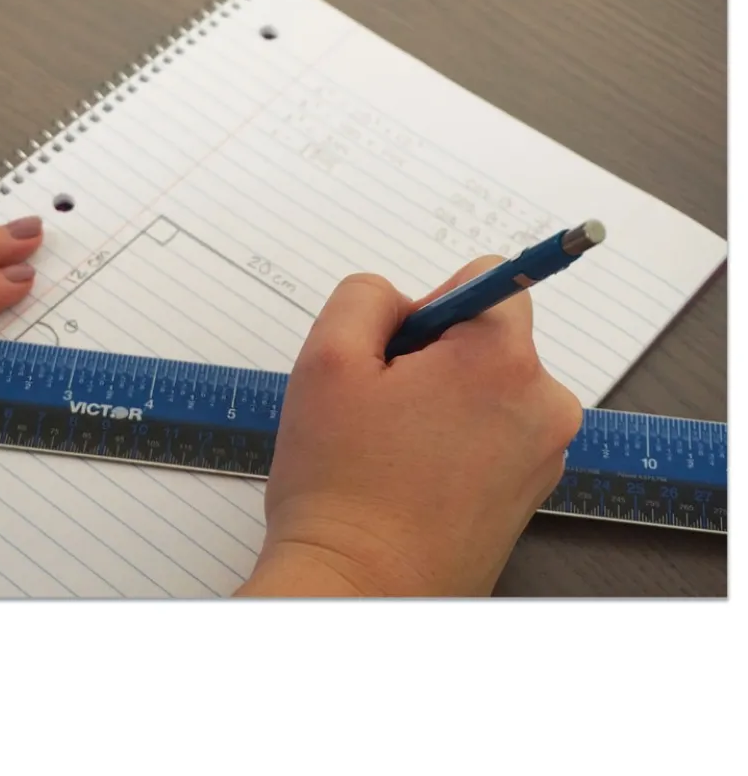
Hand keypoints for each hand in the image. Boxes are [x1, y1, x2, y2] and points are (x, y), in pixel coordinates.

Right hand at [237, 258, 582, 597]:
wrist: (359, 592)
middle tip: (382, 407)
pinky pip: (494, 434)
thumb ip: (365, 296)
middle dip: (433, 356)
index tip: (400, 352)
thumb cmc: (341, 486)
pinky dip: (455, 440)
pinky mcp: (530, 493)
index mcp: (503, 360)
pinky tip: (411, 476)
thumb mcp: (327, 358)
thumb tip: (402, 301)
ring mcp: (544, 456)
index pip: (489, 278)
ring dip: (441, 401)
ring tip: (393, 449)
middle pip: (489, 337)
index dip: (431, 305)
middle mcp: (544, 405)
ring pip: (488, 387)